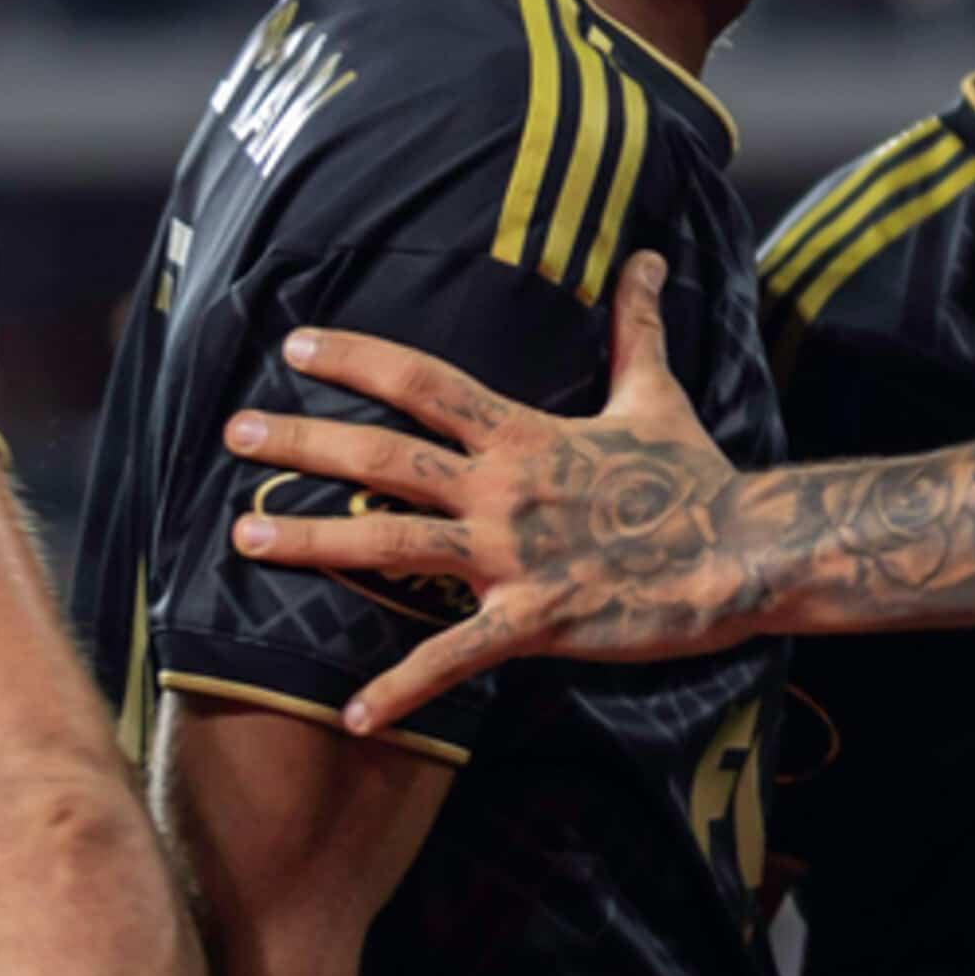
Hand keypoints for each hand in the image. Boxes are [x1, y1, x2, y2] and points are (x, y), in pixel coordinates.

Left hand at [218, 251, 756, 731]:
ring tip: (243, 540)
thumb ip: (636, 329)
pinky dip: (404, 689)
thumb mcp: (657, 396)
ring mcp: (514, 556)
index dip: (358, 360)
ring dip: (314, 545)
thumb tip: (647, 258)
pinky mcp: (535, 620)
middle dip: (304, 443)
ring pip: (395, 544)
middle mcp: (505, 489)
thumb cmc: (695, 479)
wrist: (740, 554)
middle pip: (385, 458)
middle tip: (234, 431)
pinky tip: (354, 717)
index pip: (425, 384)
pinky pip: (455, 656)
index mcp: (525, 434)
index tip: (296, 347)